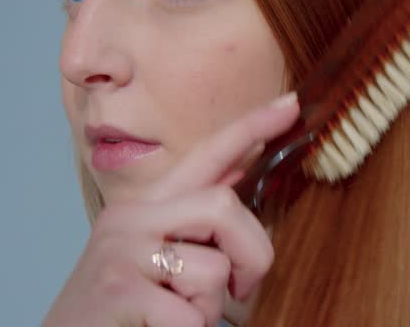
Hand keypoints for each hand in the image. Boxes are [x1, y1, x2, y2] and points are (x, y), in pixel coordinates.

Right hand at [42, 93, 299, 326]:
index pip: (206, 155)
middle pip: (224, 206)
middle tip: (242, 291)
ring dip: (212, 308)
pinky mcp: (118, 289)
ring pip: (215, 268)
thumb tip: (237, 184)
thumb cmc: (124, 313)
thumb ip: (195, 226)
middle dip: (252, 255)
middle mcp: (130, 217)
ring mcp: (121, 251)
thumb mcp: (160, 261)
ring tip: (177, 317)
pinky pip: (194, 315)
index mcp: (146, 208)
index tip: (291, 104)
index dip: (251, 127)